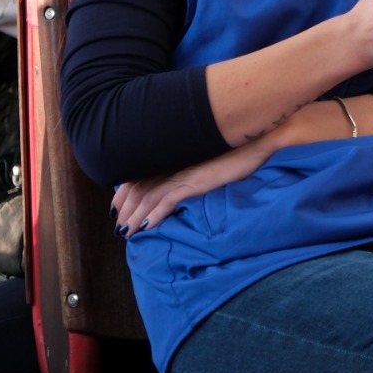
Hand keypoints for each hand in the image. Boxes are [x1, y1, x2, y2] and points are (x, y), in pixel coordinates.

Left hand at [113, 140, 270, 236]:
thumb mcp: (206, 159)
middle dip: (125, 208)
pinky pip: (168, 200)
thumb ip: (190, 168)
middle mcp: (173, 161)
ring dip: (135, 216)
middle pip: (139, 186)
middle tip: (119, 226)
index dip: (124, 192)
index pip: (139, 174)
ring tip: (127, 232)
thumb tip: (180, 182)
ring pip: (148, 196)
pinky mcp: (196, 180)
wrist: (256, 140)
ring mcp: (183, 171)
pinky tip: (147, 227)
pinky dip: (155, 214)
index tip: (116, 208)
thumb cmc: (235, 149)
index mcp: (173, 155)